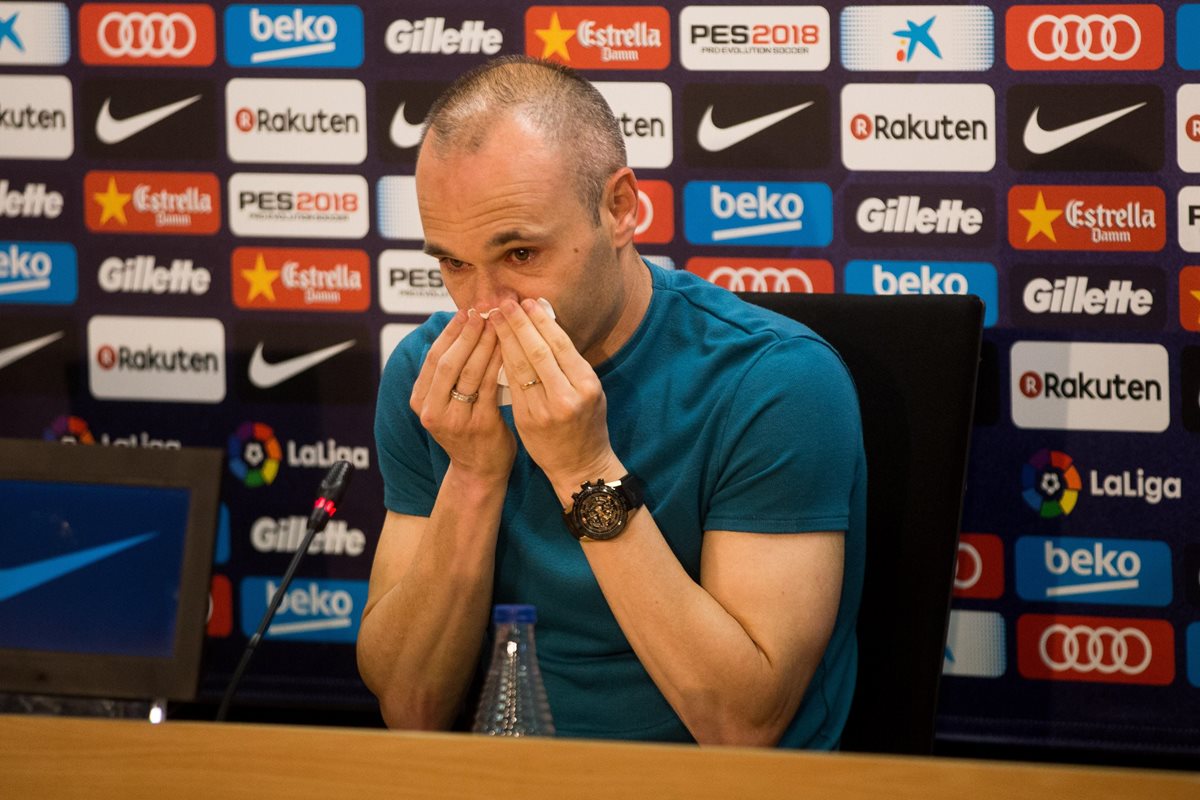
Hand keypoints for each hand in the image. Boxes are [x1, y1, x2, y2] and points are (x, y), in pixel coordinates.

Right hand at [410, 310, 514, 480]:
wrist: (479, 471)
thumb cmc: (467, 429)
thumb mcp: (446, 403)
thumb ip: (449, 374)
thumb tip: (461, 328)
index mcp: (420, 400)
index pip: (433, 357)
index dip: (449, 332)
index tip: (465, 311)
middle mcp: (432, 410)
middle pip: (448, 362)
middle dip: (467, 333)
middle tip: (483, 310)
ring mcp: (455, 420)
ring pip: (470, 372)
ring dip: (485, 343)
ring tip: (498, 322)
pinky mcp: (480, 424)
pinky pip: (490, 386)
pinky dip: (498, 363)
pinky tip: (509, 347)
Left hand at [491, 298, 623, 500]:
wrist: (581, 467)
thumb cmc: (588, 424)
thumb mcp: (590, 391)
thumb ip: (570, 363)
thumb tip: (546, 324)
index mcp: (587, 384)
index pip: (560, 344)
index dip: (541, 321)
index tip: (527, 302)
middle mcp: (567, 396)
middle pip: (538, 351)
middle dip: (518, 324)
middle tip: (504, 302)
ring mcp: (545, 410)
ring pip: (520, 367)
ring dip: (504, 339)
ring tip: (493, 318)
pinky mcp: (527, 420)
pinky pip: (511, 385)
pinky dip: (501, 363)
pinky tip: (492, 347)